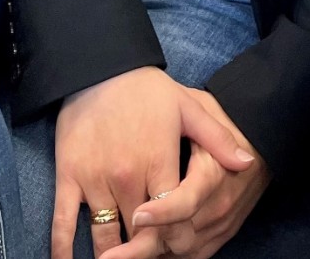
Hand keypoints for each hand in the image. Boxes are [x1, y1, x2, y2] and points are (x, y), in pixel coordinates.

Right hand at [50, 67, 252, 258]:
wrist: (100, 69)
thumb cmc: (147, 89)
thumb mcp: (188, 107)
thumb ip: (217, 139)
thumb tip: (246, 163)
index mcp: (159, 162)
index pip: (173, 219)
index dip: (178, 240)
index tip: (180, 246)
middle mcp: (127, 177)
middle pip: (139, 234)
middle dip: (147, 250)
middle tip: (152, 254)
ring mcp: (96, 180)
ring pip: (104, 237)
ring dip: (112, 256)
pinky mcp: (69, 178)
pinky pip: (63, 224)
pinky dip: (64, 251)